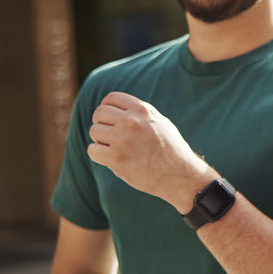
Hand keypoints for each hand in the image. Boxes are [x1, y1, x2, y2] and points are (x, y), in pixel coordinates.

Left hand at [86, 92, 214, 212]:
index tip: (110, 119)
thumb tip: (117, 109)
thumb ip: (140, 114)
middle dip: (101, 124)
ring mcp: (123, 140)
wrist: (179, 175)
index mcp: (143, 110)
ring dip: (101, 140)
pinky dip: (99, 155)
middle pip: (99, 113)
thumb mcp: (160, 122)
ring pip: (94, 132)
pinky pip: (93, 150)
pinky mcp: (116, 158)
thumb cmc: (171, 150)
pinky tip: (111, 159)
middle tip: (109, 136)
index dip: (107, 108)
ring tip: (114, 149)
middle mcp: (132, 121)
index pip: (111, 99)